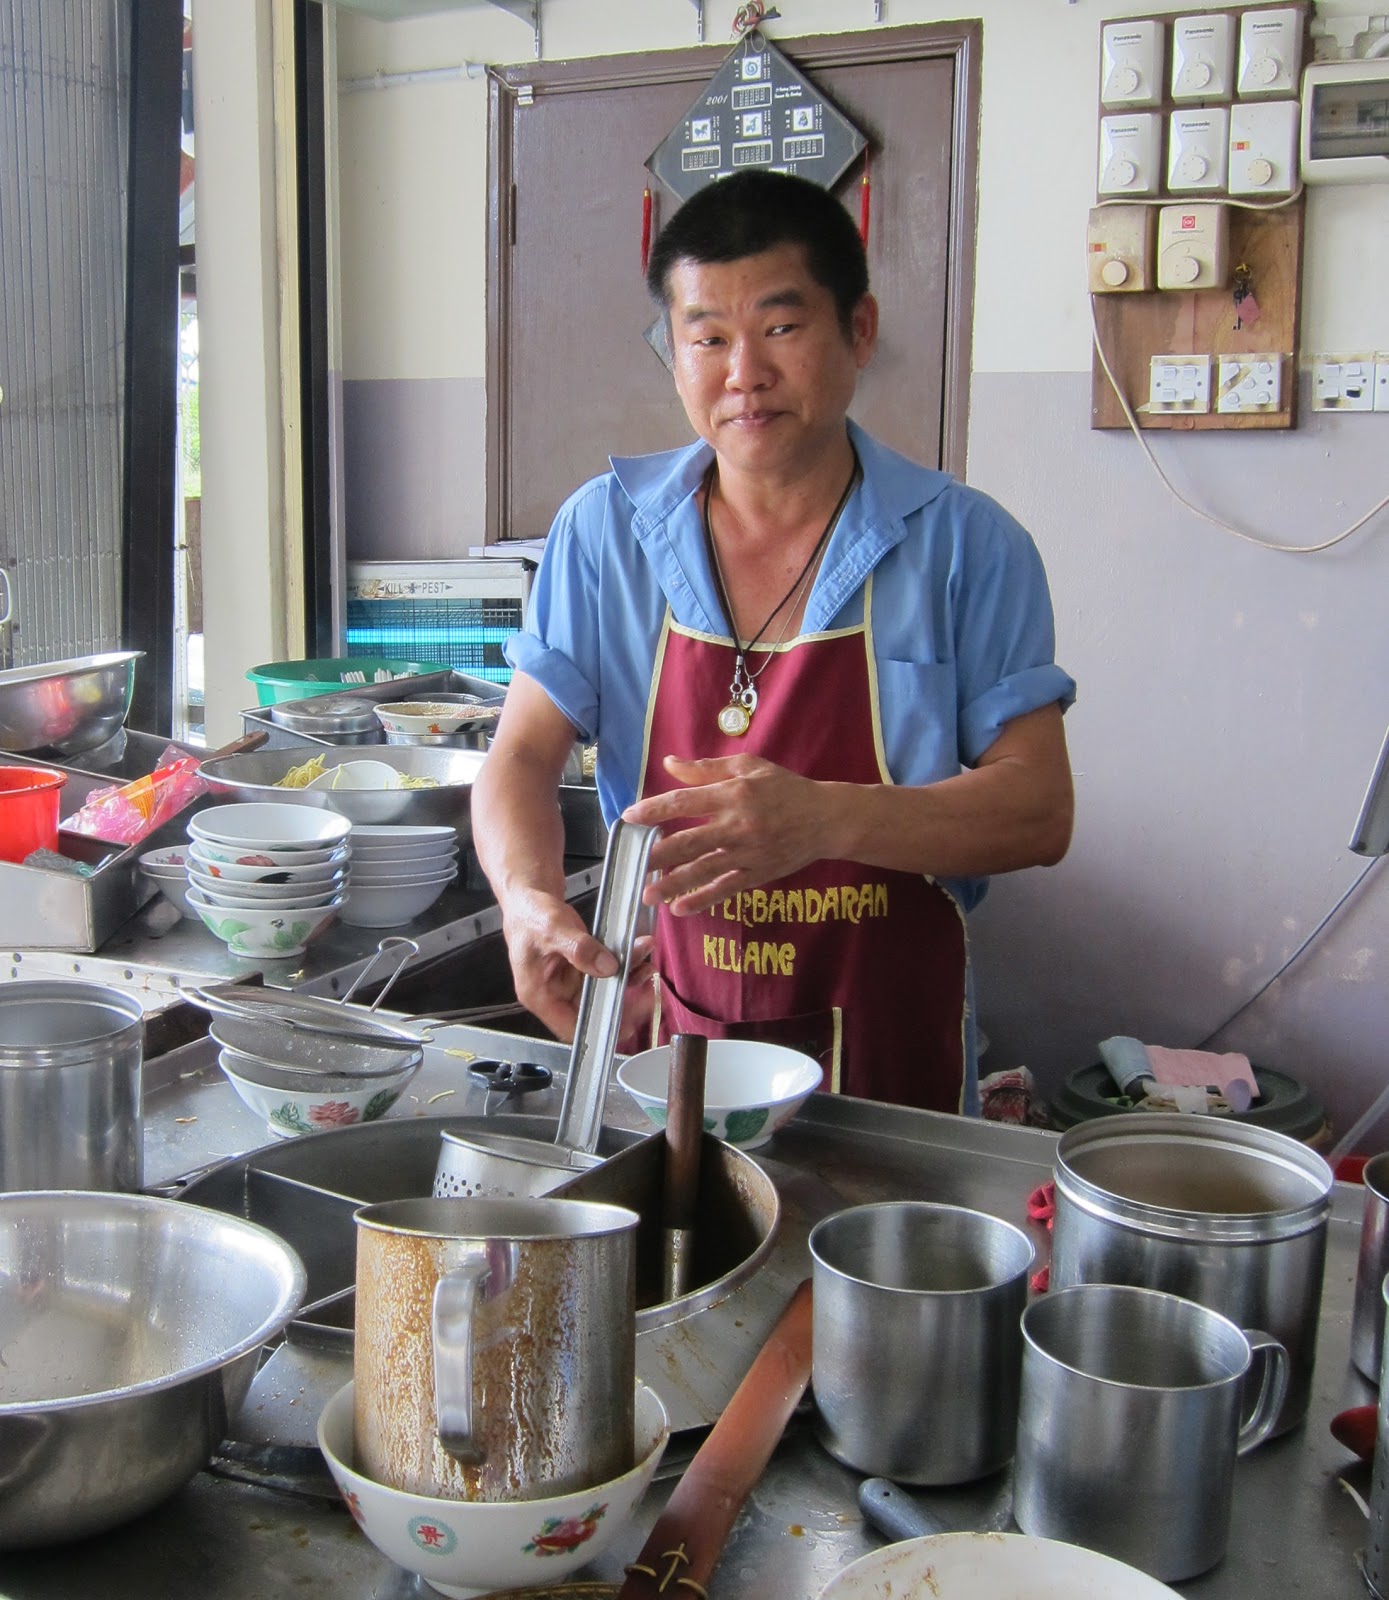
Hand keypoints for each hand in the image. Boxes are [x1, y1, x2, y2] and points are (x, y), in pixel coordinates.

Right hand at [501, 891, 657, 1045]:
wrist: (531, 898)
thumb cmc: (531, 915)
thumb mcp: (552, 928)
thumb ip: (578, 948)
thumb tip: (607, 967)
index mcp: (540, 995)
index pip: (569, 1027)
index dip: (597, 1029)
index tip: (624, 1023)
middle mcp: (556, 994)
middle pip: (592, 1012)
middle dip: (621, 1004)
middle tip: (646, 996)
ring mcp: (571, 982)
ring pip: (605, 992)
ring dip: (627, 981)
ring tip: (646, 967)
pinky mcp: (583, 969)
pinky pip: (607, 974)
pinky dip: (625, 967)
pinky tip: (639, 956)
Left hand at [622, 754, 834, 916]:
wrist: (826, 819)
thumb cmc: (784, 788)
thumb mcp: (748, 767)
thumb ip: (706, 767)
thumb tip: (669, 764)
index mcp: (733, 794)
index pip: (685, 802)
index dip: (655, 810)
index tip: (630, 817)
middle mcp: (738, 825)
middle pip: (689, 842)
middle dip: (656, 854)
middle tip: (631, 863)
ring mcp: (748, 853)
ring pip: (704, 871)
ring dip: (673, 884)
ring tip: (647, 894)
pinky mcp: (757, 873)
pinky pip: (725, 889)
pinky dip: (702, 900)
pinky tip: (679, 909)